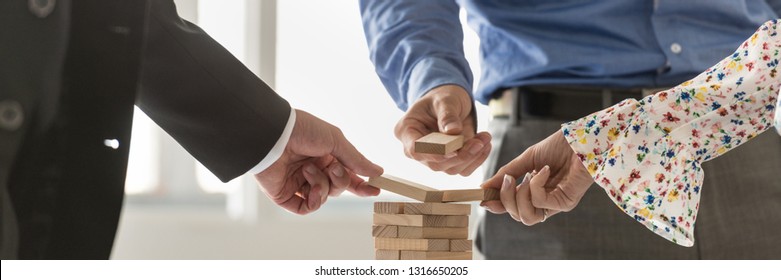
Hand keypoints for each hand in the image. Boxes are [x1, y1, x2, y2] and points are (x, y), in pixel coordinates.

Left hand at [255, 110, 382, 213]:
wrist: (273, 134)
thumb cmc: (303, 130)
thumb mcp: (335, 140)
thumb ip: (356, 160)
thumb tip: (377, 172)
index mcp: (325, 156)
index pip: (347, 175)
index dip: (361, 184)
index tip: (375, 189)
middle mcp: (313, 170)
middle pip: (338, 187)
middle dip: (340, 181)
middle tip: (334, 169)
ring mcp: (298, 183)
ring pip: (324, 197)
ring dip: (323, 185)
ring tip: (308, 170)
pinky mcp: (285, 195)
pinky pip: (306, 208)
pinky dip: (314, 200)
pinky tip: (310, 187)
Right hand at [394, 85, 490, 175]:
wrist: (451, 103)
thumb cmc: (442, 98)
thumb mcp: (444, 100)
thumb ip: (447, 115)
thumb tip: (453, 131)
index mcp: (407, 131)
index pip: (415, 149)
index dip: (433, 153)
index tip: (453, 150)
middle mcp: (417, 149)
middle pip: (435, 163)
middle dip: (460, 155)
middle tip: (479, 142)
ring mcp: (433, 158)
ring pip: (451, 169)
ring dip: (472, 156)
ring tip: (485, 138)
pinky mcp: (449, 162)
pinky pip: (463, 169)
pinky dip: (477, 160)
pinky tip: (485, 145)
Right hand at [481, 130, 593, 223]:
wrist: (579, 139)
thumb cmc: (558, 147)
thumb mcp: (526, 159)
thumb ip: (506, 173)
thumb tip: (484, 186)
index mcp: (535, 192)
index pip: (514, 208)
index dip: (498, 206)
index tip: (484, 198)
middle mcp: (545, 202)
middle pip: (517, 216)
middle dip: (506, 199)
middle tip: (506, 180)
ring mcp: (555, 204)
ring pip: (527, 217)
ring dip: (519, 196)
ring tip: (524, 177)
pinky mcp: (564, 203)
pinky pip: (540, 202)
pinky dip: (535, 185)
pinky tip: (542, 171)